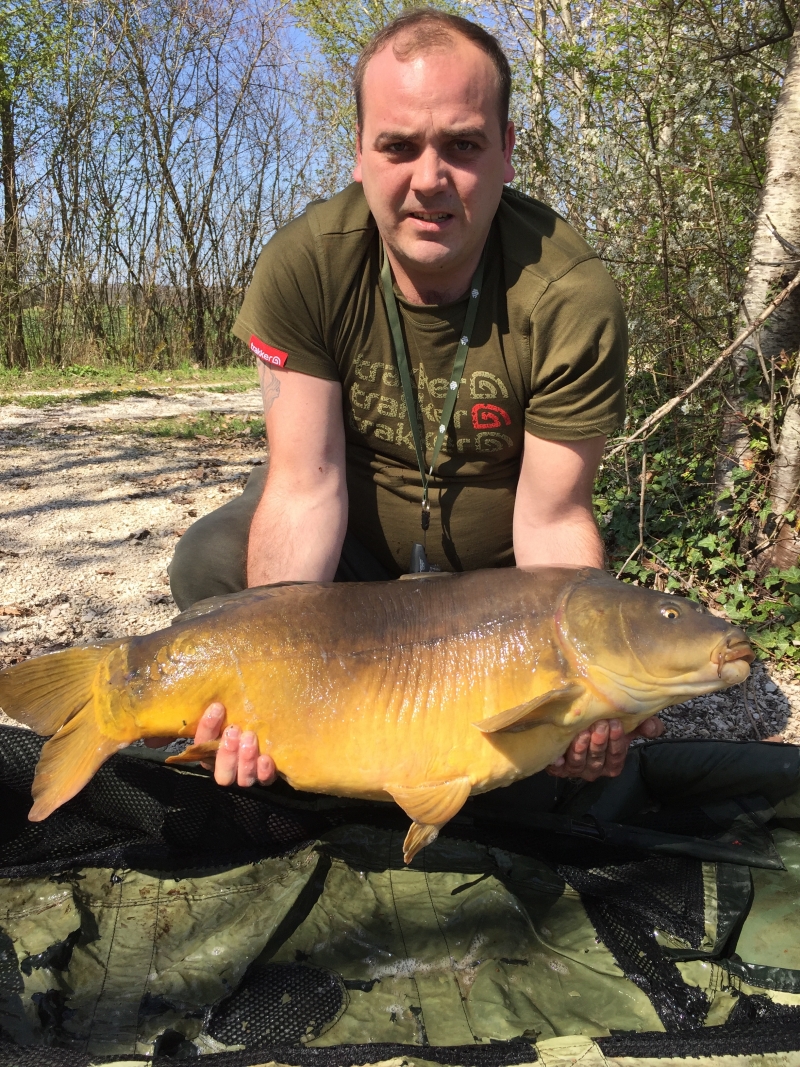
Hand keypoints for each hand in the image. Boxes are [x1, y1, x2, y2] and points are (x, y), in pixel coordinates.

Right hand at [145, 703, 275, 787]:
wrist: (269, 706)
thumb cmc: (237, 710)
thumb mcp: (216, 710)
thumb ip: (184, 721)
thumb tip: (148, 740)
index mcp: (209, 752)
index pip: (201, 747)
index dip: (207, 729)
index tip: (217, 708)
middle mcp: (227, 765)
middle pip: (222, 774)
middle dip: (227, 754)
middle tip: (235, 731)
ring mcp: (247, 771)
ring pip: (243, 780)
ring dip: (245, 761)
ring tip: (250, 738)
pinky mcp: (267, 772)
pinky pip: (265, 781)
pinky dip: (265, 771)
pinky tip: (267, 757)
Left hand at [546, 716, 664, 780]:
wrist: (574, 722)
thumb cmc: (603, 724)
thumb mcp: (625, 723)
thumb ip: (642, 725)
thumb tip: (654, 728)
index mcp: (611, 763)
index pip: (616, 757)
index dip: (617, 742)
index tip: (616, 724)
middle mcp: (594, 769)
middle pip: (597, 760)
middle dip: (599, 743)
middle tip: (600, 725)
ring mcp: (576, 769)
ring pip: (579, 764)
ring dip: (581, 749)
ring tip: (583, 732)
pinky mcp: (558, 767)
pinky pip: (558, 769)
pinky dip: (558, 763)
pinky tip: (558, 757)